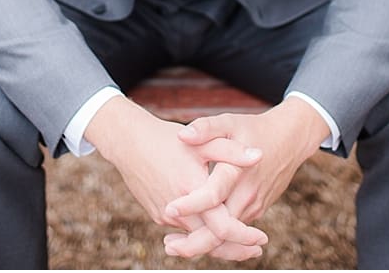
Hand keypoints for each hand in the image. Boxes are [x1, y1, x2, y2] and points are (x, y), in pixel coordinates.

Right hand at [87, 96, 268, 260]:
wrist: (127, 141)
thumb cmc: (165, 138)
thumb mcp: (201, 141)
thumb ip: (231, 151)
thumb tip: (259, 156)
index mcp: (192, 190)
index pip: (223, 228)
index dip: (245, 237)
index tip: (261, 239)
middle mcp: (178, 209)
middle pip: (211, 242)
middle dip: (236, 249)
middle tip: (255, 250)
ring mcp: (165, 215)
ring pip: (197, 239)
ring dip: (218, 243)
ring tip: (238, 242)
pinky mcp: (157, 215)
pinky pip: (183, 230)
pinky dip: (199, 233)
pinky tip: (211, 226)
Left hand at [165, 99, 328, 255]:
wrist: (288, 140)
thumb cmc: (252, 129)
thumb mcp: (228, 122)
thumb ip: (206, 128)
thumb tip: (182, 135)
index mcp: (237, 171)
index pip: (213, 195)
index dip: (191, 205)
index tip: (168, 209)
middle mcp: (247, 194)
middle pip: (221, 229)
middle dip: (194, 242)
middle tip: (168, 245)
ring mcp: (253, 206)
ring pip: (228, 236)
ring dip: (202, 244)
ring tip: (172, 245)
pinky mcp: (256, 210)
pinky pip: (234, 231)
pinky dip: (215, 238)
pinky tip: (192, 237)